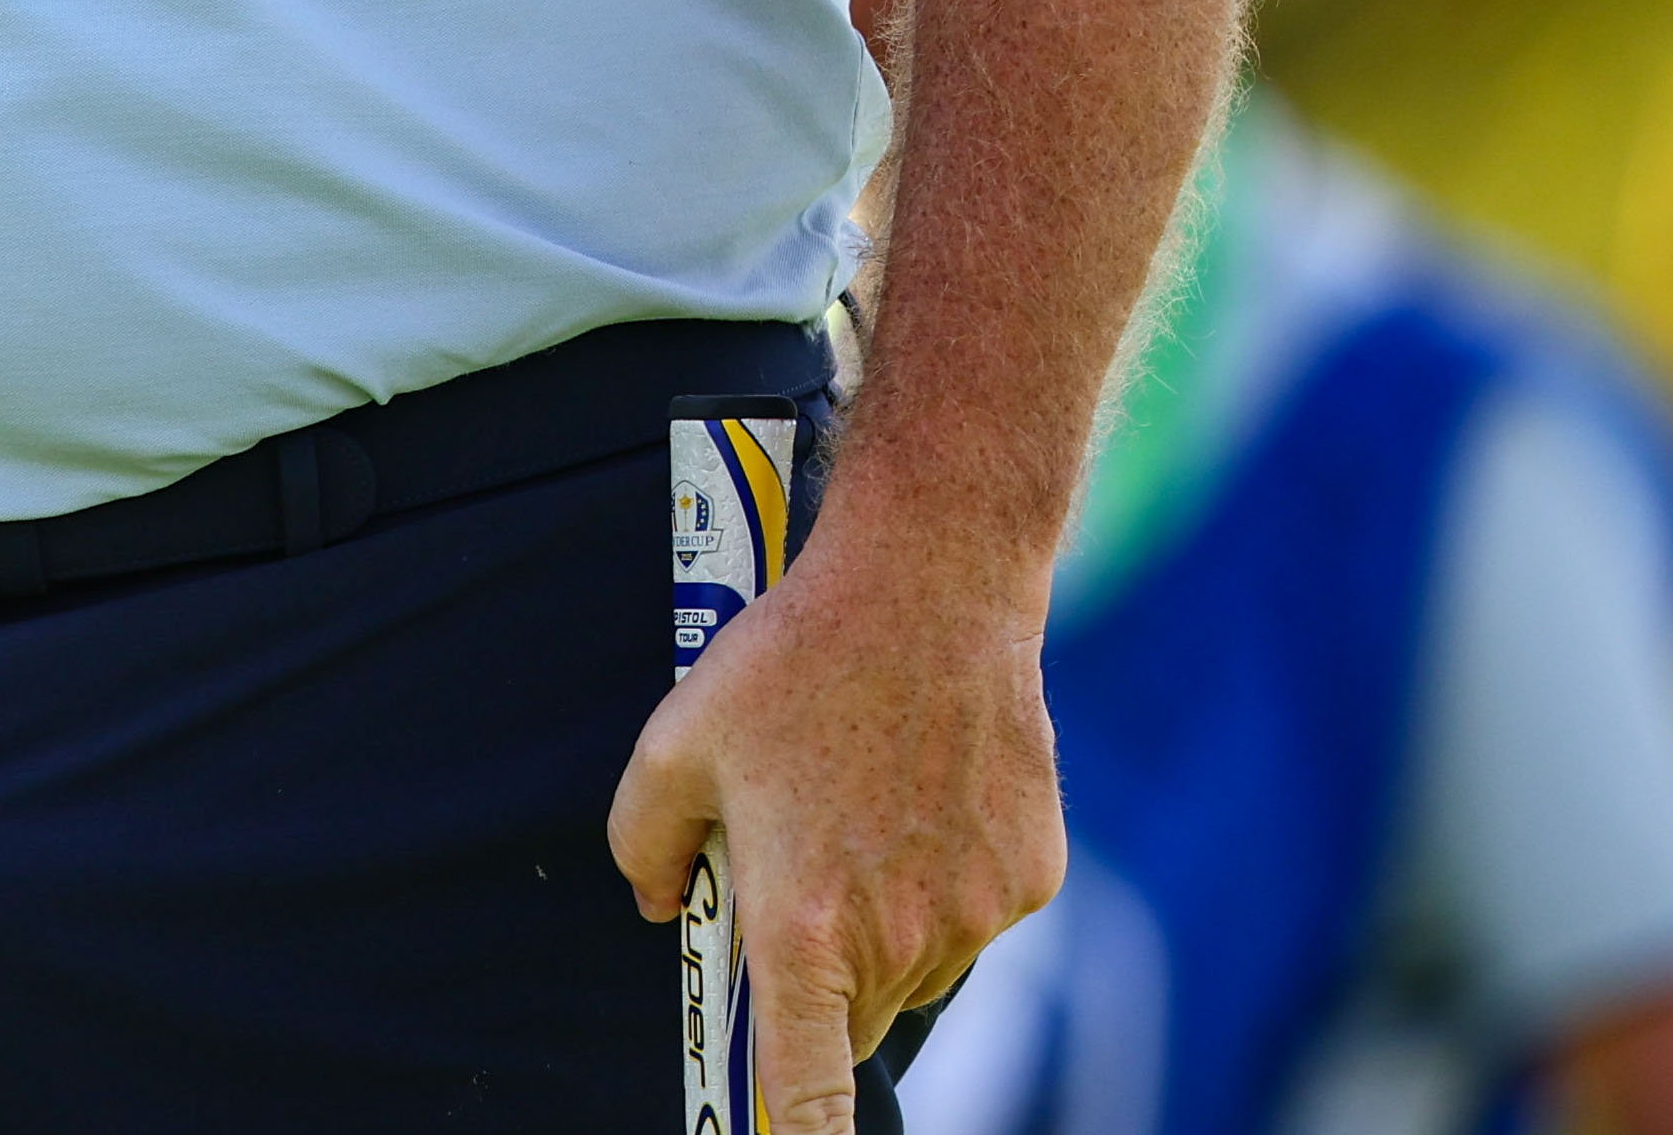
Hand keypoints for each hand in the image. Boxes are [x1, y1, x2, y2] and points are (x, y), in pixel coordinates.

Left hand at [609, 510, 1063, 1132]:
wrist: (928, 593)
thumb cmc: (792, 665)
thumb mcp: (676, 742)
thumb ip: (644, 841)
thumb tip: (656, 906)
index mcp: (803, 921)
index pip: (804, 1078)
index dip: (799, 1133)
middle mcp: (896, 936)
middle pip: (848, 1021)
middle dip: (814, 984)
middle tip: (794, 884)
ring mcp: (973, 913)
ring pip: (912, 975)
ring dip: (879, 935)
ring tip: (858, 818)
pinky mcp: (1027, 880)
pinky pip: (971, 922)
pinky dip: (940, 889)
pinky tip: (919, 801)